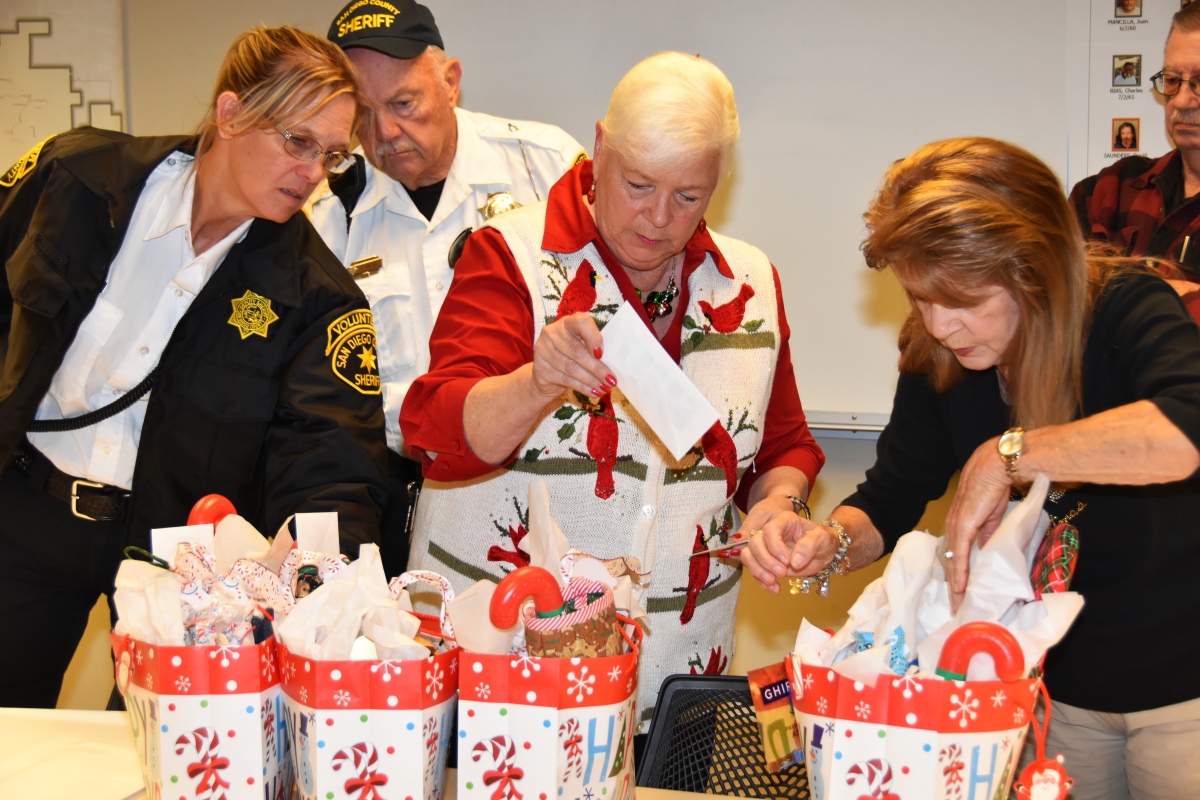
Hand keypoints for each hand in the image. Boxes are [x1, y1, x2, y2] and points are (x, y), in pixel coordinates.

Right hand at [529, 312, 614, 400]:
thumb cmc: (571, 356)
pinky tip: (594, 392)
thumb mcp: (582, 346)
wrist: (545, 373)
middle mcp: (552, 333)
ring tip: (604, 388)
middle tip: (611, 380)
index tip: (602, 354)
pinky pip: (565, 380)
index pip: (581, 323)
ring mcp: (544, 350)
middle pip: (577, 351)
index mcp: (568, 323)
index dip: (593, 338)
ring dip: (591, 380)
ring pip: (571, 368)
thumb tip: (614, 364)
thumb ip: (594, 348)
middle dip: (596, 368)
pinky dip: (582, 387)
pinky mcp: (541, 368)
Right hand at [736, 495, 839, 593]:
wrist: (825, 552)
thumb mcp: (823, 538)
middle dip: (765, 560)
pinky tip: (774, 588)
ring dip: (757, 570)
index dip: (774, 545)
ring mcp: (767, 548)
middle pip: (754, 543)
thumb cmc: (824, 540)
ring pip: (748, 555)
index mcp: (784, 522)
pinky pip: (754, 571)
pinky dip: (761, 582)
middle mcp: (771, 533)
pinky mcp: (766, 563)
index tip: (786, 561)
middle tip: (782, 572)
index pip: (769, 529)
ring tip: (772, 581)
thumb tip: (794, 561)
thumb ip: (810, 545)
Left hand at [944, 436, 1011, 608]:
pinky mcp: (963, 526)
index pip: (955, 556)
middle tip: (956, 609)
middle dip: (953, 588)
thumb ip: (989, 534)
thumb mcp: (992, 516)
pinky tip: (961, 589)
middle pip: (951, 563)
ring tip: (958, 607)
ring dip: (955, 586)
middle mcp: (953, 527)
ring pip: (953, 563)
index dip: (957, 576)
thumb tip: (989, 550)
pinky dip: (960, 573)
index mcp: (959, 525)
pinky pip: (960, 555)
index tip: (960, 595)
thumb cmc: (994, 486)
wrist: (996, 466)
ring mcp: (956, 527)